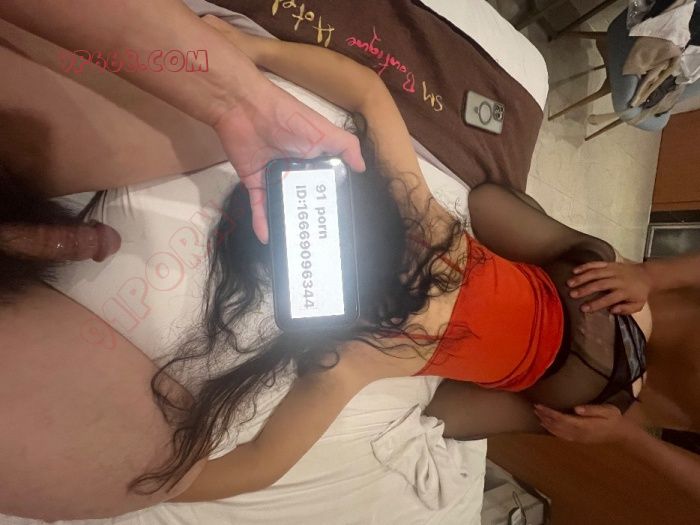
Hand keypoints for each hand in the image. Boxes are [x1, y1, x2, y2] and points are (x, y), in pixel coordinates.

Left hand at [203, 15, 364, 242]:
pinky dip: (262, 222)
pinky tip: (268, 239)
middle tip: (319, 243)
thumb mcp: (323, 130)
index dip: (332, 201)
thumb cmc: (288, 117)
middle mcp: (296, 170)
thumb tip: (362, 168)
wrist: (244, 108)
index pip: (326, 184)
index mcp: (315, 159)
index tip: (339, 221)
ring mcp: (275, 177)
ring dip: (287, 224)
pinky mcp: (254, 182)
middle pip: (304, 199)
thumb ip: (346, 146)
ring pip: (283, 206)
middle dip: (311, 218)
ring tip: (295, 247)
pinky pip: (259, 206)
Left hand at [534, 404, 635, 443]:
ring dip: (546, 424)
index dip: (549, 413)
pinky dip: (552, 431)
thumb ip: (592, 410)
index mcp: (584, 425)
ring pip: (558, 432)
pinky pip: (562, 436)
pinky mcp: (579, 440)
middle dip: (545, 417)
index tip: (539, 405)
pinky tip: (547, 426)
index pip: (562, 418)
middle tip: (534, 408)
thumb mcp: (607, 410)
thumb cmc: (614, 418)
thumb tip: (576, 409)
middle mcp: (579, 433)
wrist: (622, 433)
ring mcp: (579, 438)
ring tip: (537, 415)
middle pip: (557, 425)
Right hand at [567, 261, 651, 313]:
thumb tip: (612, 310)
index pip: (609, 299)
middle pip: (600, 284)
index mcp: (625, 292)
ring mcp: (613, 270)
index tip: (583, 308)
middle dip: (585, 289)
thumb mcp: (638, 305)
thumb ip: (626, 309)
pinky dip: (585, 266)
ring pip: (596, 273)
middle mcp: (618, 280)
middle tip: (572, 294)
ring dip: (582, 278)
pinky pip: (597, 264)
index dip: (595, 304)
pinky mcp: (610, 263)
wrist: (646, 275)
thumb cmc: (639, 293)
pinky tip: (575, 271)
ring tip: (569, 283)